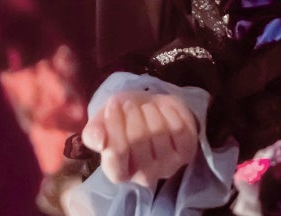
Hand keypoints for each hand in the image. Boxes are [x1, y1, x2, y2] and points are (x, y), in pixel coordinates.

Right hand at [80, 89, 199, 186]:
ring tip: (145, 106)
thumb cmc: (122, 121)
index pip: (116, 154)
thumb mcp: (102, 124)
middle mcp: (143, 176)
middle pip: (138, 140)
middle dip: (132, 114)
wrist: (148, 113)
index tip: (112, 104)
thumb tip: (100, 140)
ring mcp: (167, 166)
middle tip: (129, 103)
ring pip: (159, 132)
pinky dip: (171, 113)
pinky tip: (163, 109)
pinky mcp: (186, 153)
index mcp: (118, 172)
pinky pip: (180, 129)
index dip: (114, 125)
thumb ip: (93, 133)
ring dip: (150, 111)